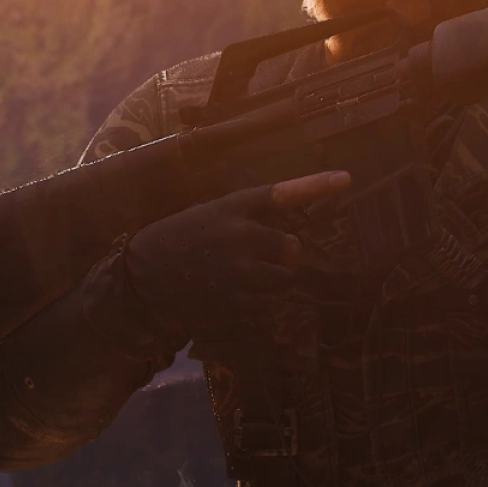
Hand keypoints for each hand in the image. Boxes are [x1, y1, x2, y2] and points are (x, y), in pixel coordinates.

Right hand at [121, 171, 349, 344]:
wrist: (141, 279)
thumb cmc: (175, 241)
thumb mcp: (207, 216)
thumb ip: (246, 222)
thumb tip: (289, 241)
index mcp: (231, 209)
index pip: (280, 193)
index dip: (315, 186)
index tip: (346, 179)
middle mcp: (240, 237)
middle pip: (290, 246)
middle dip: (283, 254)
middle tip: (261, 259)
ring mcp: (240, 271)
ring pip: (283, 279)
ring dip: (273, 281)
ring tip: (246, 280)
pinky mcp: (236, 302)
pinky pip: (268, 307)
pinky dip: (260, 307)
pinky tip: (235, 299)